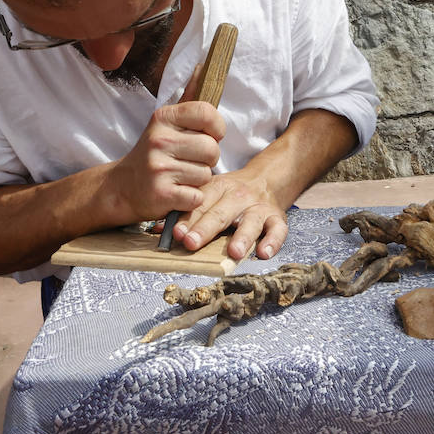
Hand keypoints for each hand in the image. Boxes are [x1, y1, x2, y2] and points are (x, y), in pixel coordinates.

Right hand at [110, 99, 224, 222]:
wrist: (122, 187)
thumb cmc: (153, 152)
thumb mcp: (165, 122)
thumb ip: (188, 97)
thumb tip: (204, 67)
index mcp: (163, 118)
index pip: (207, 113)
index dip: (217, 127)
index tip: (210, 135)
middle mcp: (159, 140)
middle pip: (212, 148)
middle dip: (208, 159)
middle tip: (190, 161)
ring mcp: (159, 168)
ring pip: (206, 175)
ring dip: (198, 179)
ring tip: (180, 176)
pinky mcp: (161, 194)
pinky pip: (197, 196)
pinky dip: (192, 198)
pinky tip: (178, 192)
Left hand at [173, 169, 288, 260]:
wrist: (266, 179)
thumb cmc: (229, 194)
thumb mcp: (208, 193)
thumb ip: (186, 212)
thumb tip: (155, 231)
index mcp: (218, 188)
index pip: (201, 204)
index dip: (187, 219)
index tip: (175, 233)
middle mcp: (238, 196)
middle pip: (221, 213)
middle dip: (206, 229)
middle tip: (191, 242)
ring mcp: (259, 207)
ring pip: (251, 222)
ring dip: (243, 237)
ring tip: (234, 252)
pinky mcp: (277, 218)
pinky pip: (278, 230)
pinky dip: (273, 241)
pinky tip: (264, 253)